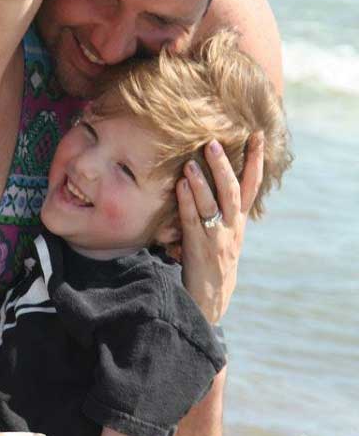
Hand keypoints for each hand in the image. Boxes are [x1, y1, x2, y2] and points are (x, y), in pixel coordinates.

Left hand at [177, 132, 263, 322]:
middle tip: (213, 143)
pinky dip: (186, 202)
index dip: (255, 160)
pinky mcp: (200, 248)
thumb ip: (215, 212)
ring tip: (191, 162)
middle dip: (224, 165)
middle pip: (232, 190)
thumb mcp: (221, 235)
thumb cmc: (210, 263)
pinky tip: (180, 186)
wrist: (210, 301)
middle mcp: (232, 227)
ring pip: (212, 204)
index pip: (250, 185)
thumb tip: (199, 181)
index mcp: (238, 221)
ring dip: (201, 182)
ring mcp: (217, 237)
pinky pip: (193, 221)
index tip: (256, 135)